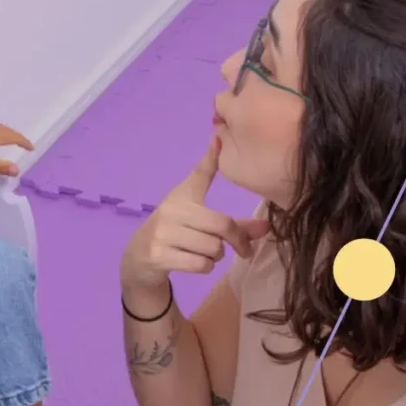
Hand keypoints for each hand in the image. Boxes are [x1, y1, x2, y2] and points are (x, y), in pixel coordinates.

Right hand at [120, 135, 269, 289]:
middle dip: (236, 240)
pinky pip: (200, 264)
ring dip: (217, 256)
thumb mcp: (198, 221)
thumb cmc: (176, 233)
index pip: (200, 176)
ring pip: (213, 248)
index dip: (210, 158)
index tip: (217, 138)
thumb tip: (266, 228)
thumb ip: (233, 224)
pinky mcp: (158, 255)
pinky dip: (205, 267)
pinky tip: (195, 263)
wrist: (139, 258)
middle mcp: (172, 211)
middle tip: (242, 248)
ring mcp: (163, 233)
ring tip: (207, 253)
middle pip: (221, 224)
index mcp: (182, 197)